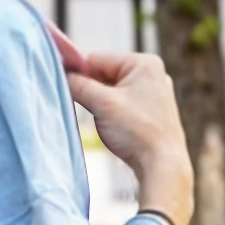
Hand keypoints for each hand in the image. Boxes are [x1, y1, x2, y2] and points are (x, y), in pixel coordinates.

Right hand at [67, 52, 193, 224]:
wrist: (162, 165)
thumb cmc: (137, 132)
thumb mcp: (102, 104)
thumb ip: (79, 85)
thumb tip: (61, 75)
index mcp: (144, 63)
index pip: (97, 59)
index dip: (78, 73)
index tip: (63, 87)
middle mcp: (152, 73)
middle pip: (104, 74)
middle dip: (91, 91)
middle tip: (87, 110)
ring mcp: (153, 92)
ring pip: (111, 91)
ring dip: (99, 104)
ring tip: (104, 122)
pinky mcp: (151, 110)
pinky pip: (121, 104)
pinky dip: (110, 113)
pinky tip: (112, 128)